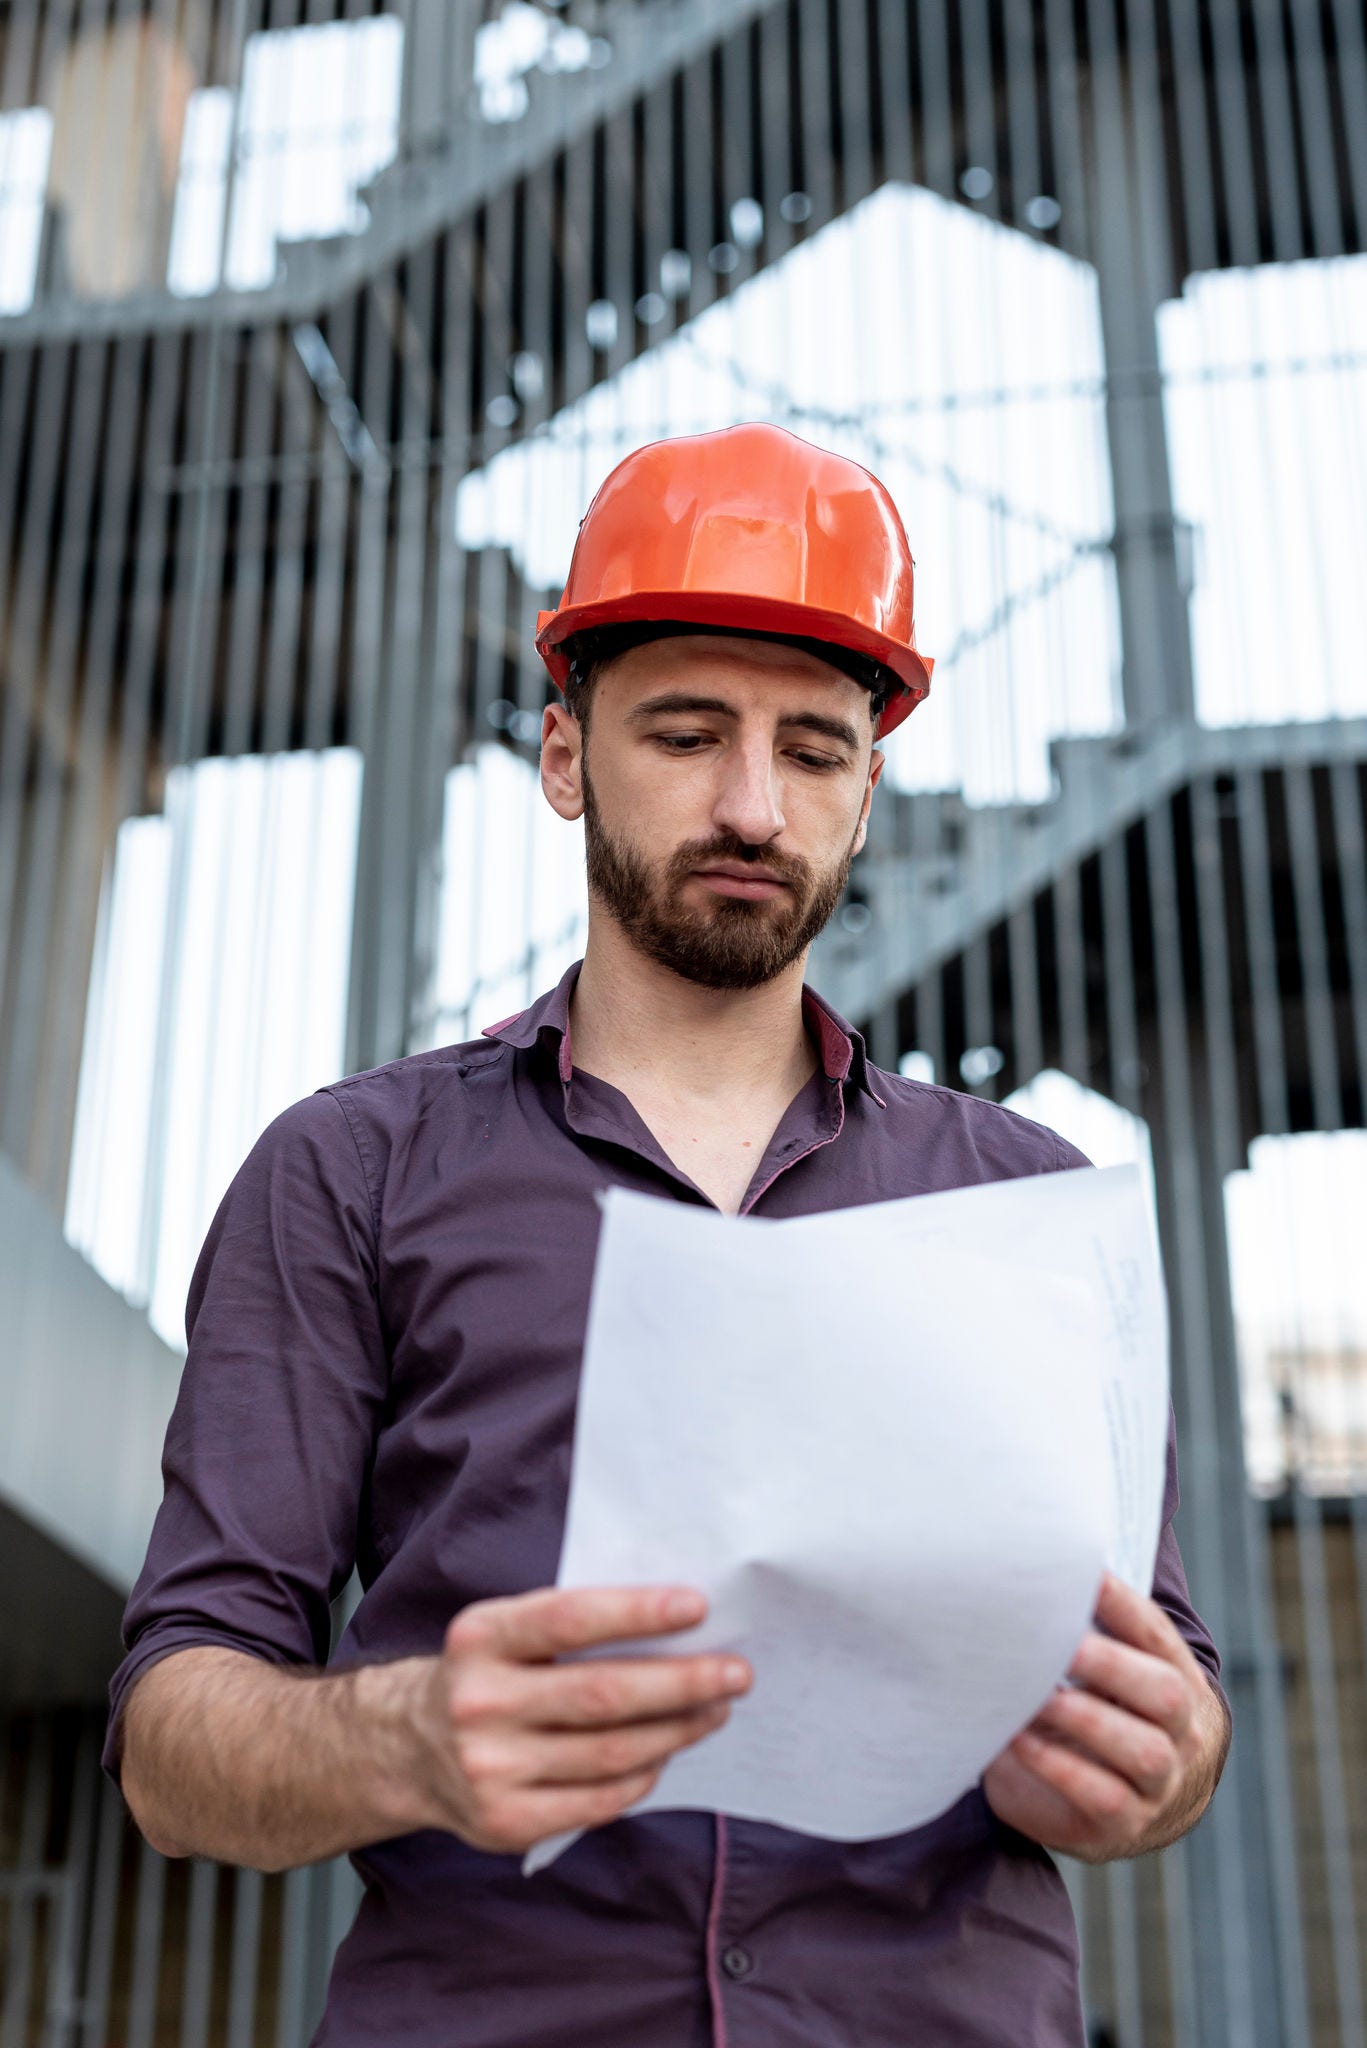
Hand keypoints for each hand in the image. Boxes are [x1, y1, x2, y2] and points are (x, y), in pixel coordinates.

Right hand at [403, 1585, 751, 1854]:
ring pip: (611, 1752)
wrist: (407, 1747)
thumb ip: (570, 1624)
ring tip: (715, 1709)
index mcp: (480, 1637)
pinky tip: (667, 1752)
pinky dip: (644, 1775)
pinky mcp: (506, 1821)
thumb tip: (676, 1625)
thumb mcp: (504, 1630)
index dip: (637, 1612)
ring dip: (677, 1730)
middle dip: (683, 1683)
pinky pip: (598, 1800)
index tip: (698, 1607)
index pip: (570, 1619)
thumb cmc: (485, 1673)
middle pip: (603, 1695)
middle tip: (736, 1672)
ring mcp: (490, 1769)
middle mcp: (480, 1703)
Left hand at [982, 1573, 1227, 1862]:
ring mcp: (1162, 1780)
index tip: (1080, 1574)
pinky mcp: (1127, 1822)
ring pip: (1143, 1749)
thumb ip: (1083, 1631)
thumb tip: (1027, 1573)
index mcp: (1177, 1677)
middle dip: (1110, 1664)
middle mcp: (1183, 1730)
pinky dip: (1058, 1765)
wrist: (1131, 1807)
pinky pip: (1103, 1795)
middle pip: (1165, 1693)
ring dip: (1083, 1718)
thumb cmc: (1103, 1715)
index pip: (1155, 1633)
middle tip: (1059, 1643)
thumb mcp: (1105, 1674)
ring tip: (1034, 1696)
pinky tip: (1019, 1740)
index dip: (1120, 1602)